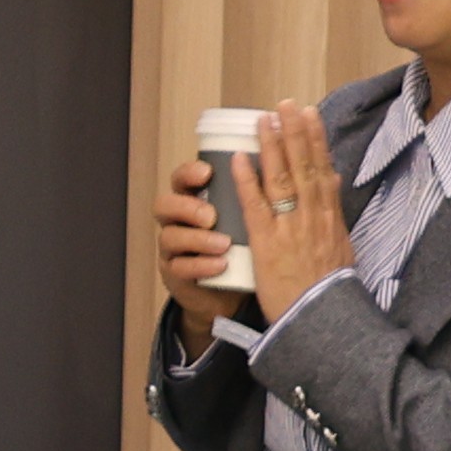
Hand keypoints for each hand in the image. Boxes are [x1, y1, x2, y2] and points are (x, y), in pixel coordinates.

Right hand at [153, 153, 245, 341]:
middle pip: (165, 204)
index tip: (207, 171)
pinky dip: (201, 266)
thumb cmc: (243, 246)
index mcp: (196, 200)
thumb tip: (285, 161)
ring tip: (223, 244)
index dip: (189, 173)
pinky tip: (221, 265)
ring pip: (169, 237)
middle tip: (211, 215)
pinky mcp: (175, 274)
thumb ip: (258, 194)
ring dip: (196, 239)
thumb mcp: (250, 217)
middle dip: (186, 207)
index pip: (182, 178)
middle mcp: (179, 221)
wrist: (232, 289)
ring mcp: (173, 248)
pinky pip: (179, 268)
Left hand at [249, 98, 352, 316]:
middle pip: (304, 166)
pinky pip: (255, 205)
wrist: (323, 321)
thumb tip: (334, 183)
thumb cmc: (329, 291)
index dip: (315, 141)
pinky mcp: (267, 242)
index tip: (309, 115)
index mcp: (330, 218)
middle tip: (286, 103)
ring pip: (282, 178)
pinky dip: (246, 180)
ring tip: (265, 118)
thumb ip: (334, 216)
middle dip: (295, 132)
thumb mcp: (342, 249)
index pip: (323, 170)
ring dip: (272, 146)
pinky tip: (237, 158)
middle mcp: (313, 217)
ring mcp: (291, 228)